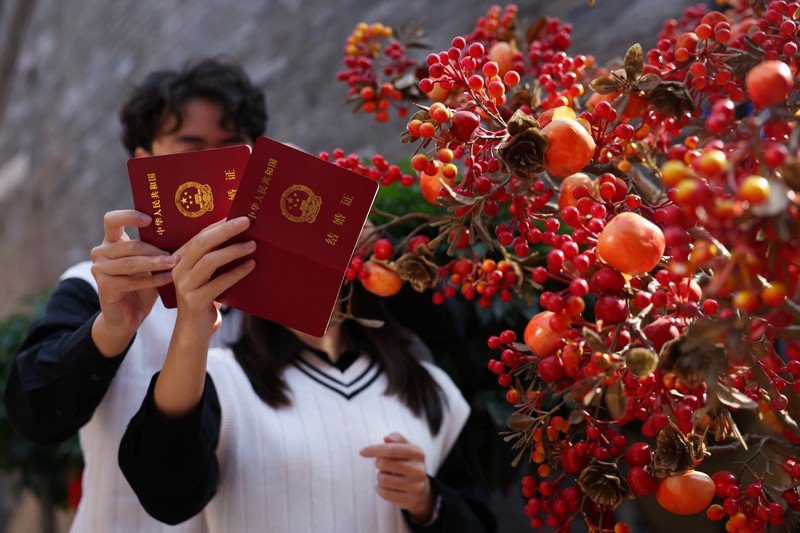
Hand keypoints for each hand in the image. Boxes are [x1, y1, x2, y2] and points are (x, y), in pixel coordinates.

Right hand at [90, 209, 178, 355]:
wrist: (128, 315)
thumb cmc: (143, 284)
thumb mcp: (150, 262)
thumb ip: (157, 247)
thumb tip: (185, 230)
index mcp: (111, 241)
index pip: (112, 220)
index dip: (129, 217)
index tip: (150, 220)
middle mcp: (100, 252)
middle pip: (130, 245)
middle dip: (155, 250)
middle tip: (177, 254)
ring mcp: (99, 269)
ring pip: (132, 263)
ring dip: (156, 264)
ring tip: (175, 264)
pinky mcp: (104, 286)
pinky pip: (132, 281)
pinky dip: (153, 280)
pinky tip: (169, 279)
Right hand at [170, 216, 255, 335]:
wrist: (195, 329)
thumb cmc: (206, 296)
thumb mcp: (208, 274)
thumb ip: (215, 256)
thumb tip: (241, 234)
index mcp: (180, 258)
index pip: (200, 235)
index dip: (219, 224)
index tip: (238, 215)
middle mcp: (179, 269)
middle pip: (202, 243)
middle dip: (226, 230)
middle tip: (247, 222)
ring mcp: (185, 285)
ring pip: (210, 261)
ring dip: (233, 250)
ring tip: (252, 245)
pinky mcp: (196, 300)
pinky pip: (219, 282)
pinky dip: (237, 272)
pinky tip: (251, 265)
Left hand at [360, 432, 434, 522]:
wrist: (421, 488)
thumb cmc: (407, 462)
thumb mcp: (405, 447)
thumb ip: (396, 439)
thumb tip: (387, 439)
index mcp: (418, 452)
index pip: (392, 449)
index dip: (375, 449)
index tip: (362, 452)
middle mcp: (419, 469)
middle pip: (385, 463)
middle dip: (378, 463)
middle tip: (382, 464)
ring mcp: (416, 486)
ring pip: (383, 479)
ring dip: (380, 476)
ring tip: (387, 475)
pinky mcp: (410, 500)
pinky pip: (385, 493)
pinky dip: (380, 489)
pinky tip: (385, 486)